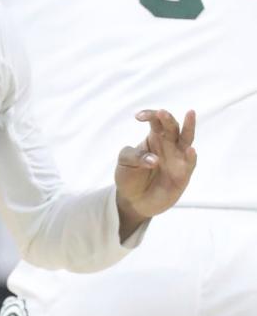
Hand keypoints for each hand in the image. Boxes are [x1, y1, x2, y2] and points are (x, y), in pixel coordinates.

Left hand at [114, 108, 196, 236]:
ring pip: (187, 139)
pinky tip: (190, 150)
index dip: (150, 115)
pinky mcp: (183, 173)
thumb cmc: (130, 177)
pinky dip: (191, 156)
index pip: (156, 121)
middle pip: (172, 127)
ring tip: (190, 114)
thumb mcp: (125, 163)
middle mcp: (169, 144)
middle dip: (167, 119)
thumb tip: (154, 160)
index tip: (138, 117)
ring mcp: (178, 158)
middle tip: (161, 113)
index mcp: (154, 138)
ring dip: (189, 127)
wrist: (134, 202)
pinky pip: (190, 163)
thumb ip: (135, 156)